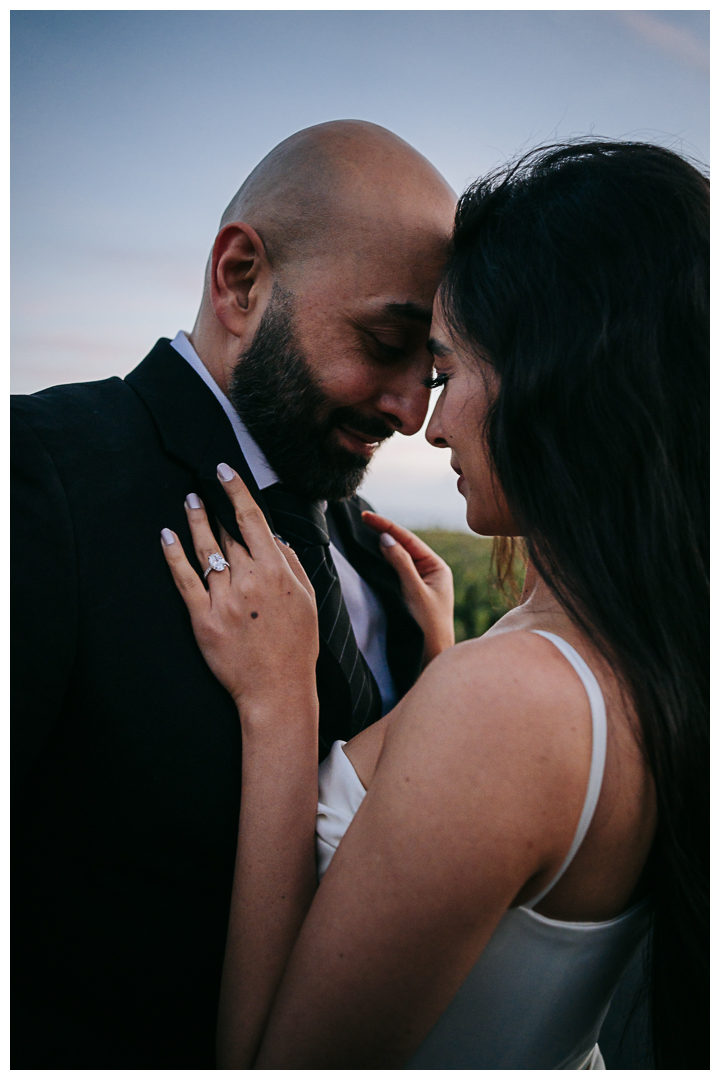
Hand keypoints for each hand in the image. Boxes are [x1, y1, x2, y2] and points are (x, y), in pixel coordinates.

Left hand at [161, 467, 318, 719]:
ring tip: (189, 501)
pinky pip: (184, 579)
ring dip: (195, 521)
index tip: (224, 470)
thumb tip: (274, 538)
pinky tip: (167, 536)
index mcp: (276, 572)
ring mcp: (223, 599)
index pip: (252, 519)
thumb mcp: (307, 599)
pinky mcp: (202, 618)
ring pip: (205, 550)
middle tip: (203, 488)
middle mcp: (248, 580)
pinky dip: (173, 555)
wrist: (276, 689)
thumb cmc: (296, 646)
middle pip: (227, 533)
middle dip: (216, 508)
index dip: (236, 490)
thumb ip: (291, 564)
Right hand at [362, 511, 454, 664]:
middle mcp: (430, 570)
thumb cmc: (428, 624)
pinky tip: (373, 552)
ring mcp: (421, 580)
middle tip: (362, 519)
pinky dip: (384, 560)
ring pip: (399, 556)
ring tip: (365, 529)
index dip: (387, 527)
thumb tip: (386, 538)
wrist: (432, 653)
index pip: (409, 539)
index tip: (367, 517)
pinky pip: (396, 569)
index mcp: (437, 566)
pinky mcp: (411, 591)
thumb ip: (401, 563)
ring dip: (383, 544)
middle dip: (384, 531)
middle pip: (404, 544)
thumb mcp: (414, 590)